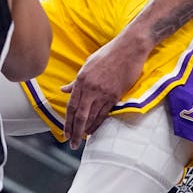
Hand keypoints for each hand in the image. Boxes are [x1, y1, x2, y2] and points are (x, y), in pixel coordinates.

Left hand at [62, 31, 152, 148]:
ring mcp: (103, 92)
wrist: (128, 49)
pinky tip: (94, 130)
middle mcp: (90, 88)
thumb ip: (76, 81)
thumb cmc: (107, 54)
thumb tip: (64, 89)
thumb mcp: (87, 65)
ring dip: (86, 130)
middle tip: (71, 143)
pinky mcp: (115, 95)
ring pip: (92, 117)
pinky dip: (98, 124)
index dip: (68, 121)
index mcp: (81, 79)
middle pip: (80, 115)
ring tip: (82, 140)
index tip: (65, 133)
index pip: (72, 106)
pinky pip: (105, 113)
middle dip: (75, 131)